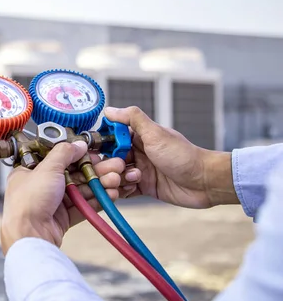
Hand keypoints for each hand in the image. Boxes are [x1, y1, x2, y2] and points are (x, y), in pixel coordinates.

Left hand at [0, 141, 126, 253]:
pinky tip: (110, 195)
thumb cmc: (29, 201)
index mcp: (29, 171)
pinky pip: (81, 206)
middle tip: (114, 166)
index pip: (57, 158)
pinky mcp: (61, 219)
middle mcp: (40, 186)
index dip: (77, 155)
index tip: (94, 154)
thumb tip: (78, 145)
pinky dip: (95, 201)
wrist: (29, 235)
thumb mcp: (47, 168)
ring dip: (98, 184)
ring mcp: (51, 203)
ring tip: (115, 180)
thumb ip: (64, 153)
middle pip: (72, 174)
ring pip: (79, 190)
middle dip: (95, 171)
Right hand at [105, 106, 237, 208]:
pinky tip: (131, 190)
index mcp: (137, 137)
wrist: (204, 182)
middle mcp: (136, 153)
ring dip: (116, 180)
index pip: (110, 139)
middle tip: (119, 169)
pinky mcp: (144, 187)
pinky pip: (123, 190)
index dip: (101, 146)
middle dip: (108, 166)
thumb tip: (109, 109)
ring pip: (114, 176)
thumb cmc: (183, 156)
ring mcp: (139, 170)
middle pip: (109, 159)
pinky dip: (122, 191)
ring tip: (132, 179)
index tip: (96, 152)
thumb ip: (132, 119)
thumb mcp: (156, 133)